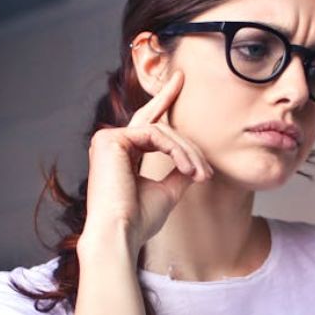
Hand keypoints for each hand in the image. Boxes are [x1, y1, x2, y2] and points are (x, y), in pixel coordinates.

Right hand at [81, 70, 212, 255]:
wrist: (121, 235)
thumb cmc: (139, 220)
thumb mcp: (167, 191)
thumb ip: (179, 172)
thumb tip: (196, 163)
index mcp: (121, 153)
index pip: (147, 122)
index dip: (164, 100)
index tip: (180, 80)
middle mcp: (111, 142)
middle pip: (159, 126)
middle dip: (187, 142)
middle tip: (206, 169)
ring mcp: (108, 139)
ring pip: (161, 131)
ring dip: (187, 153)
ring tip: (200, 176)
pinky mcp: (111, 139)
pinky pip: (155, 134)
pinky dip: (177, 151)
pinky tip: (188, 169)